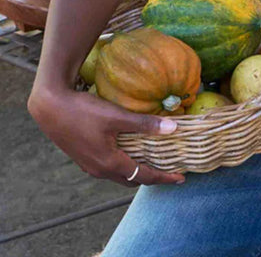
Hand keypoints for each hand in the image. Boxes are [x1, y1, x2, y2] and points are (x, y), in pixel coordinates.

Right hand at [27, 85, 185, 185]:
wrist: (50, 108)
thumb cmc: (84, 111)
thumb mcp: (116, 116)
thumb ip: (144, 124)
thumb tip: (174, 128)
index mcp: (110, 163)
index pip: (144, 176)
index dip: (164, 178)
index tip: (181, 179)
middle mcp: (100, 170)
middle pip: (132, 180)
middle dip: (151, 177)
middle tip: (169, 169)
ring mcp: (90, 165)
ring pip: (119, 175)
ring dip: (136, 171)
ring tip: (152, 161)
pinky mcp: (83, 157)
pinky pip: (109, 167)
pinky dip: (124, 164)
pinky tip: (128, 150)